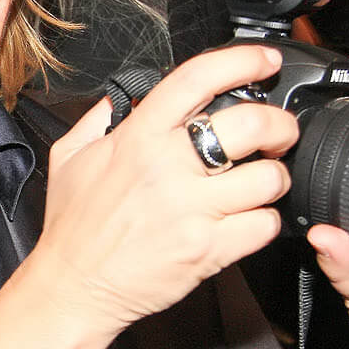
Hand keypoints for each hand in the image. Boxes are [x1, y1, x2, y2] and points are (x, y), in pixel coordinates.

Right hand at [0, 44, 297, 348]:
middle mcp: (167, 167)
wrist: (73, 287)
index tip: (263, 61)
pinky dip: (264, 220)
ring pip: (268, 177)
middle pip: (251, 123)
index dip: (242, 61)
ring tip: (261, 182)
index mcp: (138, 137)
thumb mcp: (70, 157)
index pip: (199, 78)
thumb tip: (124, 95)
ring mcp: (191, 210)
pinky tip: (247, 219)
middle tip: (277, 132)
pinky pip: (263, 224)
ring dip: (274, 177)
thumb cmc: (73, 228)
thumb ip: (99, 118)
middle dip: (278, 124)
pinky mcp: (207, 250)